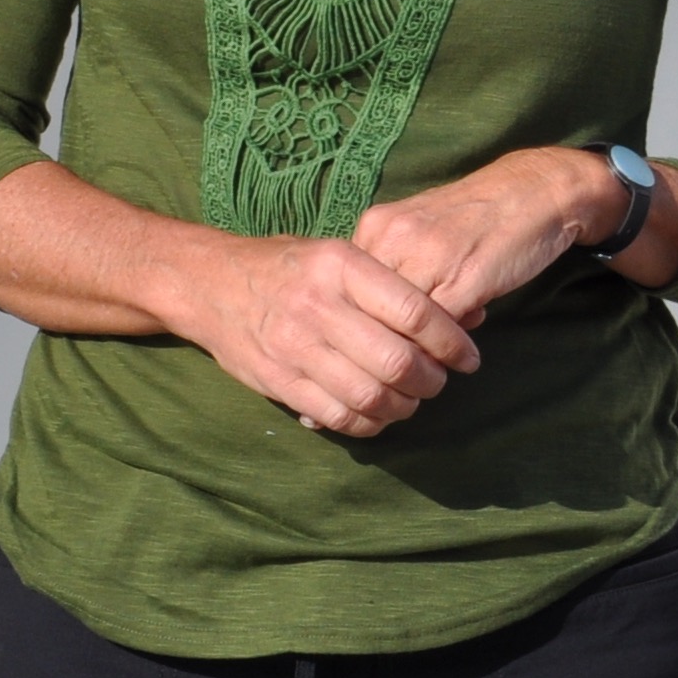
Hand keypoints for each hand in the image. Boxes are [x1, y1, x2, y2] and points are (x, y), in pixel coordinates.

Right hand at [169, 232, 480, 439]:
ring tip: (409, 400)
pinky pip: (338, 416)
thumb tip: (461, 316)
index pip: (414, 310)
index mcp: (340, 265)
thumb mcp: (335, 254)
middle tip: (438, 381)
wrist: (209, 284)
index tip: (469, 357)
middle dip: (431, 381)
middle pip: (397, 361)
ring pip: (371, 396)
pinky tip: (376, 413)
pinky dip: (368, 423)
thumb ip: (388, 284)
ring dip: (403, 406)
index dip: (451, 341)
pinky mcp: (279, 381)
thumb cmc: (286, 267)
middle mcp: (317, 304)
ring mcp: (295, 346)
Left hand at [351, 150, 611, 328]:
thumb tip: (379, 324)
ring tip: (446, 333)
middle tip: (418, 344)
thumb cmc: (476, 218)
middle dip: (390, 338)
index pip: (349, 292)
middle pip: (369, 312)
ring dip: (421, 344)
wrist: (534, 192)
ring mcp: (425, 258)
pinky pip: (439, 330)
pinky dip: (449, 342)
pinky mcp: (462, 281)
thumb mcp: (419, 234)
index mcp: (375, 226)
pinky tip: (469, 326)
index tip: (387, 333)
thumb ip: (395, 269)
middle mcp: (391, 238)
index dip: (368, 321)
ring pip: (401, 325)